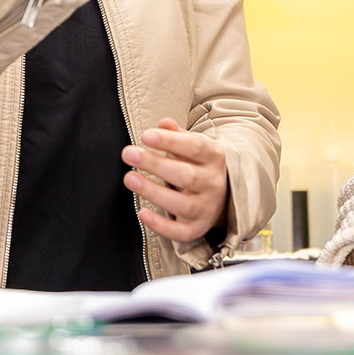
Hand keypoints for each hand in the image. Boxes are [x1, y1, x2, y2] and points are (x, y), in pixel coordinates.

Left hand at [122, 117, 228, 242]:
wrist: (224, 195)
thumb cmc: (198, 165)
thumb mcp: (193, 145)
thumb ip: (176, 135)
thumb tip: (165, 122)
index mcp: (214, 157)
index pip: (195, 147)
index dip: (170, 141)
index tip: (146, 136)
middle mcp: (213, 183)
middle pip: (185, 175)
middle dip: (155, 164)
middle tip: (129, 153)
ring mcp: (207, 207)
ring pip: (182, 204)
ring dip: (153, 191)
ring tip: (129, 178)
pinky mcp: (197, 228)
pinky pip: (180, 232)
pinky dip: (161, 225)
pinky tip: (142, 213)